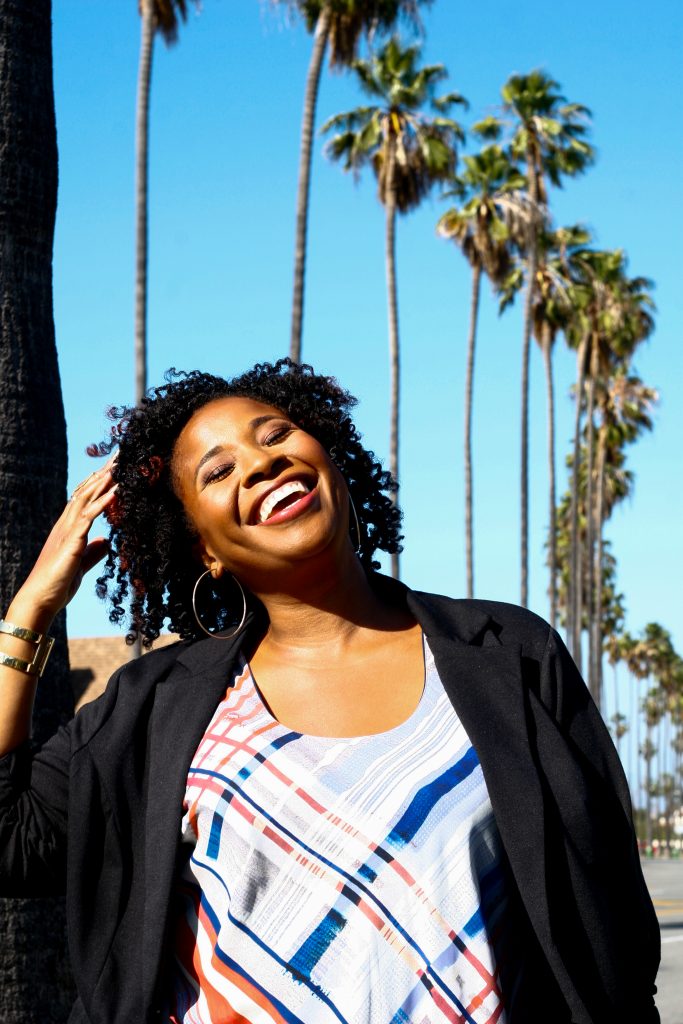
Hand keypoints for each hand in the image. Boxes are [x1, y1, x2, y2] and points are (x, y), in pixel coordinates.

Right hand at [10, 458, 118, 629]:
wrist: (39, 600)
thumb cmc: (57, 585)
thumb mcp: (81, 565)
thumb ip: (92, 552)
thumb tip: (105, 542)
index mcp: (69, 529)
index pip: (85, 499)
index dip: (99, 482)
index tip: (114, 467)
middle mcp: (66, 525)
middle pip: (86, 491)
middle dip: (103, 472)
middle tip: (119, 453)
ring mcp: (67, 532)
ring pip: (86, 498)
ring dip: (104, 480)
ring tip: (120, 464)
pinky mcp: (71, 542)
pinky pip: (88, 517)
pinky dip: (103, 502)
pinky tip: (116, 491)